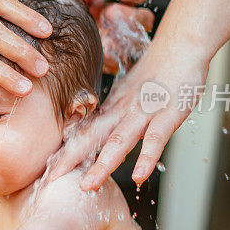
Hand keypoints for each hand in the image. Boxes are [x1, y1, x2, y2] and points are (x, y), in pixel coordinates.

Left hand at [45, 37, 209, 188]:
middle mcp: (123, 110)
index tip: (47, 170)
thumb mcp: (130, 94)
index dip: (65, 151)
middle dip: (70, 160)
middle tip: (51, 180)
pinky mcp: (169, 112)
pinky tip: (138, 177)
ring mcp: (145, 111)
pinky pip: (157, 138)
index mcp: (113, 108)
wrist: (182, 43)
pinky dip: (147, 158)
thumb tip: (103, 136)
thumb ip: (117, 116)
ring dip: (102, 164)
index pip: (84, 132)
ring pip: (119, 140)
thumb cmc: (158, 71)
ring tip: (87, 186)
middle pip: (93, 137)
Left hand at [65, 0, 153, 73]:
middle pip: (145, 18)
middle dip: (130, 15)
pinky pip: (123, 61)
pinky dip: (113, 55)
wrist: (53, 40)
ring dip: (124, 35)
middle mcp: (126, 21)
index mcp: (119, 1)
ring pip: (138, 40)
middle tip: (110, 14)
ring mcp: (123, 42)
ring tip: (105, 33)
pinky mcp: (116, 61)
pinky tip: (101, 50)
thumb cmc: (66, 14)